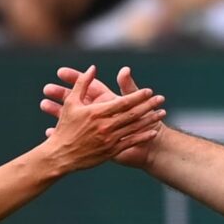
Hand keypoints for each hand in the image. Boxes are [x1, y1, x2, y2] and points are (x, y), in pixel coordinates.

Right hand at [41, 67, 165, 168]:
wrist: (61, 155)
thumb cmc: (66, 128)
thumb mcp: (71, 103)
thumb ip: (82, 84)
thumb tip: (92, 67)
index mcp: (96, 113)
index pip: (122, 102)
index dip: (137, 96)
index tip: (149, 91)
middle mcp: (105, 126)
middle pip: (133, 114)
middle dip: (148, 106)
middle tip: (161, 99)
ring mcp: (110, 140)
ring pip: (134, 128)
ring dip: (150, 120)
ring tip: (162, 113)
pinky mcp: (111, 151)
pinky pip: (131, 142)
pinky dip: (143, 136)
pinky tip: (153, 131)